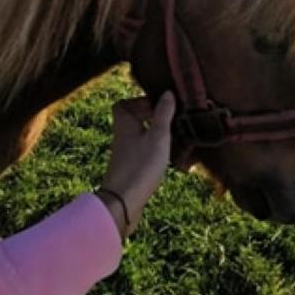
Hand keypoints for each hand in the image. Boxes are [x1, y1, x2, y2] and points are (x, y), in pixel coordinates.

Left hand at [98, 91, 175, 237]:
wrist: (123, 202)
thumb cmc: (141, 165)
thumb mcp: (158, 136)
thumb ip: (163, 114)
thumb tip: (168, 93)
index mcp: (125, 123)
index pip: (123, 105)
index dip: (138, 101)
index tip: (158, 104)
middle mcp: (121, 137)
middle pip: (131, 120)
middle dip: (149, 117)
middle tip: (169, 119)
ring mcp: (124, 154)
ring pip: (138, 137)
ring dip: (153, 135)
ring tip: (173, 138)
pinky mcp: (129, 169)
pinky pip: (141, 153)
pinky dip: (153, 151)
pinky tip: (167, 158)